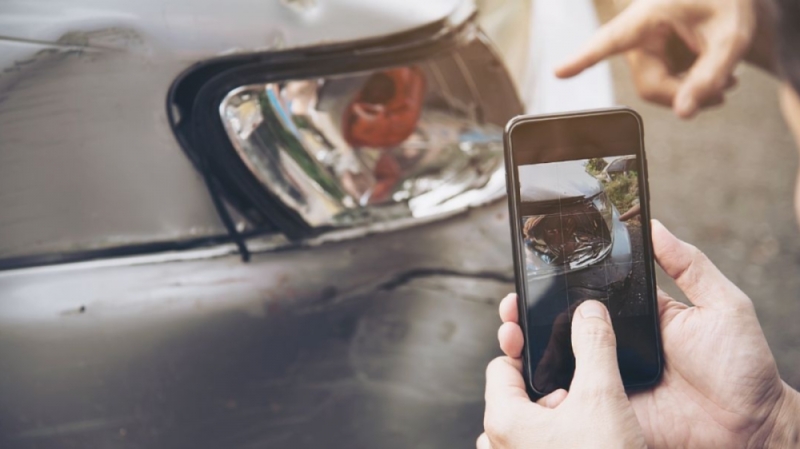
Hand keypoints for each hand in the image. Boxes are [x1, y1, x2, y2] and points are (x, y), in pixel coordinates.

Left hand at [477, 300, 645, 448]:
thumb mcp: (603, 398)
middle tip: (578, 394)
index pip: (501, 366)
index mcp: (503, 421)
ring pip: (530, 425)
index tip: (545, 340)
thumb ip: (594, 346)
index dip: (526, 349)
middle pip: (517, 396)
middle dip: (549, 389)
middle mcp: (500, 447)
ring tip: (588, 423)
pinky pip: (538, 447)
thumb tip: (589, 312)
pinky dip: (560, 439)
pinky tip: (590, 442)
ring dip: (558, 417)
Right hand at [494, 220, 799, 447]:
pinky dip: (548, 389)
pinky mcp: (609, 409)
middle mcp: (617, 346)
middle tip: (510, 305)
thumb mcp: (721, 304)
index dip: (558, 285)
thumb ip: (688, 265)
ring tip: (511, 334)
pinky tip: (530, 374)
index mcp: (638, 316)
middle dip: (529, 315)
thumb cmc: (743, 366)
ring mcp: (610, 378)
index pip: (589, 294)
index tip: (531, 272)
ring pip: (559, 361)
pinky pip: (574, 398)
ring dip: (529, 348)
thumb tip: (654, 225)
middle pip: (563, 326)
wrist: (750, 426)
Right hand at [555, 0, 770, 117]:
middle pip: (650, 84)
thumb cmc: (727, 2)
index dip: (584, 58)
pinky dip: (689, 86)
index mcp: (648, 16)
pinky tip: (716, 78)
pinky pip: (663, 83)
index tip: (558, 71)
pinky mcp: (652, 55)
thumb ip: (710, 77)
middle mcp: (638, 33)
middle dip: (684, 94)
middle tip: (723, 93)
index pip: (610, 41)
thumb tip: (684, 115)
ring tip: (726, 81)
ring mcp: (643, 46)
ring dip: (690, 92)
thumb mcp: (731, 38)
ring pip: (657, 88)